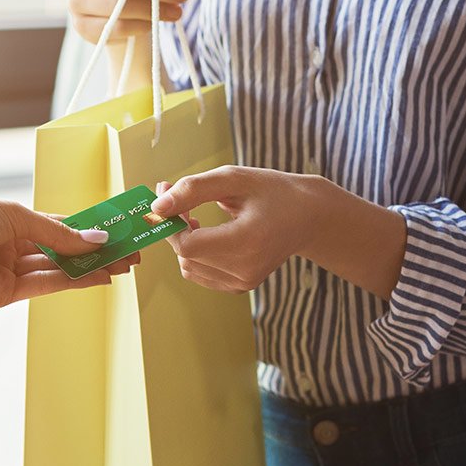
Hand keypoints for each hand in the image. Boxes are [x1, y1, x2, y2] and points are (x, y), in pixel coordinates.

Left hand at [0, 194, 138, 309]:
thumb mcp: (16, 217)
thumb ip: (58, 233)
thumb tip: (97, 239)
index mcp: (11, 221)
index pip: (58, 226)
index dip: (89, 229)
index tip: (118, 231)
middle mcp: (11, 247)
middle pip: (62, 251)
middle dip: (95, 253)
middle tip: (129, 253)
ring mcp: (8, 272)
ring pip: (57, 270)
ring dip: (90, 269)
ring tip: (121, 266)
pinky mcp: (3, 295)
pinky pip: (44, 285)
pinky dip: (71, 281)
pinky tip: (96, 276)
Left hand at [151, 167, 323, 292]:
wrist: (309, 217)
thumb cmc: (272, 192)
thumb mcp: (233, 179)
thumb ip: (192, 189)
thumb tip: (156, 205)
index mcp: (247, 242)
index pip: (188, 245)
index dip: (170, 223)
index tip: (168, 198)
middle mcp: (245, 270)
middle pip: (185, 255)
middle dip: (175, 227)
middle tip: (182, 200)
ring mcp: (243, 282)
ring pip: (188, 266)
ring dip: (184, 240)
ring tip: (197, 217)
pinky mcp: (240, 287)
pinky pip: (199, 272)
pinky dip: (195, 253)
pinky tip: (208, 233)